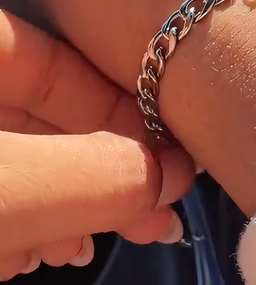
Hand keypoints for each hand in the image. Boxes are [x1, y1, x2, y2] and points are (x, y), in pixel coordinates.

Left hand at [0, 10, 192, 280]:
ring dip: (64, 206)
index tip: (169, 163)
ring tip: (86, 246)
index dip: (121, 113)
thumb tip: (175, 175)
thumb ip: (96, 175)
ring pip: (19, 160)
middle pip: (45, 119)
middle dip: (99, 174)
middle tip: (150, 218)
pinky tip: (37, 253)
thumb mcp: (9, 187)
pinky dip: (19, 222)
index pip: (59, 65)